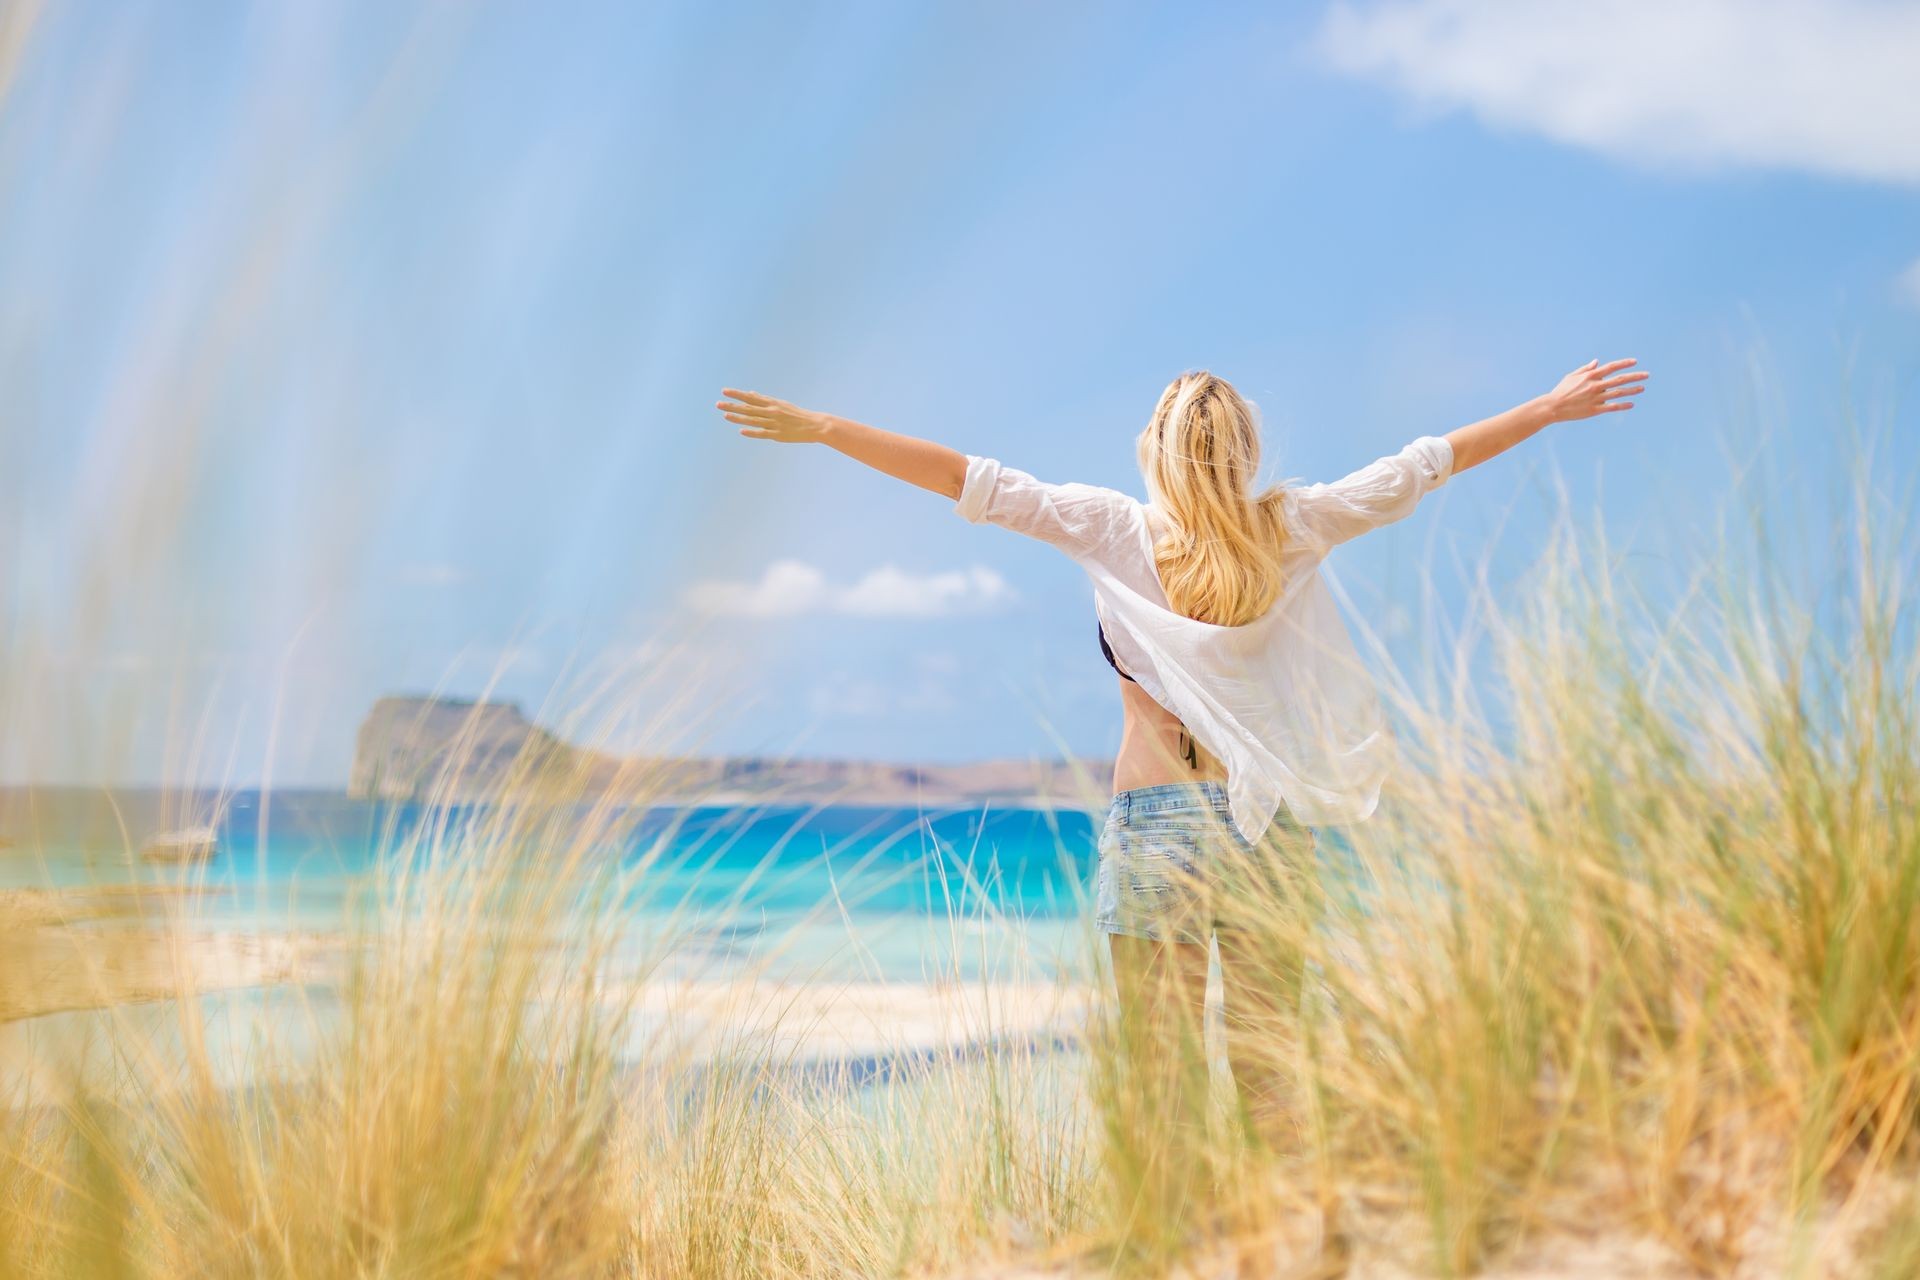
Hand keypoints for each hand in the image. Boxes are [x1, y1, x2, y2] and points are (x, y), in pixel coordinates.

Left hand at [715, 388, 835, 442]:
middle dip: (733, 405)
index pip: (751, 397)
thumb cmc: (796, 414)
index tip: (724, 391)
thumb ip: (764, 400)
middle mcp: (772, 411)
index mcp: (772, 403)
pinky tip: (741, 431)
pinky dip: (752, 432)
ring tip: (725, 415)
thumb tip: (751, 393)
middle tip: (718, 404)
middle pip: (748, 408)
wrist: (815, 424)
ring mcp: (774, 423)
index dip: (737, 394)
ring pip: (753, 419)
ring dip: (738, 417)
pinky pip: (763, 433)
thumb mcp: (781, 403)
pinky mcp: (778, 434)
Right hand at [1542, 358, 1647, 421]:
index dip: (1624, 363)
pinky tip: (1632, 404)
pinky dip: (1623, 405)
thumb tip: (1597, 362)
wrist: (1553, 407)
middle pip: (1620, 379)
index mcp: (1590, 376)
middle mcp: (1595, 386)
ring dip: (1632, 390)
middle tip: (1647, 375)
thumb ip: (1586, 369)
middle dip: (1635, 376)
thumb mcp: (1571, 376)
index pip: (1611, 367)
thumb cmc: (1561, 390)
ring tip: (1643, 388)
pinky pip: (1612, 407)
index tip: (1635, 361)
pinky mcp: (1594, 410)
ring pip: (1619, 393)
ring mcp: (1596, 398)